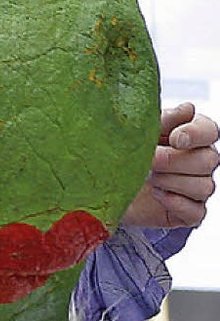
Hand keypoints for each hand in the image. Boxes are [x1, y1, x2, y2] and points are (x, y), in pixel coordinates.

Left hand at [122, 102, 218, 227]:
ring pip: (204, 187)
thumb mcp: (141, 130)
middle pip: (208, 160)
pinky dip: (175, 203)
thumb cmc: (129, 151)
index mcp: (192, 135)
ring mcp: (198, 187)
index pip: (210, 131)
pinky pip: (196, 212)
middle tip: (150, 160)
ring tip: (149, 177)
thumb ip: (165, 119)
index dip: (195, 134)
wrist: (111, 183)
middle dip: (174, 160)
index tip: (174, 138)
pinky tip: (157, 194)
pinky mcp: (190, 212)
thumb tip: (188, 108)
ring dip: (172, 181)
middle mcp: (201, 160)